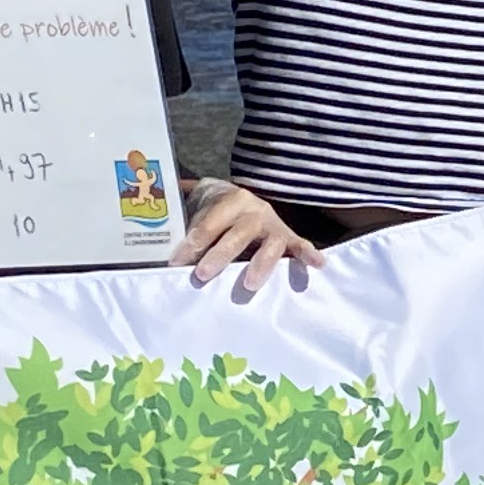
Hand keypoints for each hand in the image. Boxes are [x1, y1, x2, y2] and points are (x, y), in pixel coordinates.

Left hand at [174, 182, 317, 299]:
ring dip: (260, 264)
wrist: (243, 200)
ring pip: (270, 244)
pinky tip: (318, 265)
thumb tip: (165, 254)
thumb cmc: (218, 215)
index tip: (176, 263)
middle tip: (203, 274)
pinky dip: (309, 254)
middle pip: (239, 233)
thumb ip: (190, 232)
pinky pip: (301, 245)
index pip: (210, 223)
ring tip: (250, 284)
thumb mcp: (202, 214)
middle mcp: (256, 210)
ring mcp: (274, 224)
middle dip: (221, 254)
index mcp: (231, 200)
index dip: (192, 244)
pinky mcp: (289, 237)